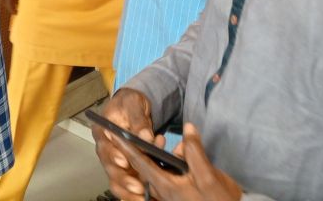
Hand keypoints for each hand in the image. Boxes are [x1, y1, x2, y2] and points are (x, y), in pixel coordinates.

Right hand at [92, 88, 157, 199]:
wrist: (134, 108)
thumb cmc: (130, 103)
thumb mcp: (134, 103)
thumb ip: (138, 119)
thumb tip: (145, 136)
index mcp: (103, 131)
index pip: (105, 146)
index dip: (113, 156)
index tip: (123, 161)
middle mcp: (107, 148)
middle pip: (110, 168)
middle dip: (123, 179)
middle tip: (138, 186)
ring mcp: (115, 161)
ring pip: (117, 180)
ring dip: (128, 190)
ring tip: (141, 197)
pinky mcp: (126, 168)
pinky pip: (127, 184)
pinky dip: (134, 192)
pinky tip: (146, 198)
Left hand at [115, 122, 242, 200]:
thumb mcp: (208, 176)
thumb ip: (195, 151)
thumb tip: (188, 128)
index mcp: (164, 186)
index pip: (139, 162)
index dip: (126, 146)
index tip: (113, 133)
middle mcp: (162, 191)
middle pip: (146, 165)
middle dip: (143, 147)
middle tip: (138, 132)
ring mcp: (170, 195)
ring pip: (159, 169)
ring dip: (161, 155)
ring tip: (171, 142)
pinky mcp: (178, 195)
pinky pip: (168, 175)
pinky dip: (172, 162)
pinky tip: (183, 153)